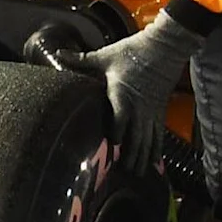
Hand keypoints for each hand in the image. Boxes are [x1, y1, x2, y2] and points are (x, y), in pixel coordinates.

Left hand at [47, 9, 203, 172]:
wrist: (164, 47)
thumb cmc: (133, 51)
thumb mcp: (105, 55)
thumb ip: (81, 59)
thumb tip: (57, 54)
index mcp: (122, 92)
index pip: (121, 116)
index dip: (118, 131)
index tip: (114, 146)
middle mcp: (139, 105)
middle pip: (136, 134)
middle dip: (130, 153)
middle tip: (123, 171)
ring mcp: (152, 110)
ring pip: (148, 138)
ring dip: (143, 156)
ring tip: (137, 173)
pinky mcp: (160, 111)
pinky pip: (159, 135)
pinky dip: (157, 150)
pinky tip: (155, 163)